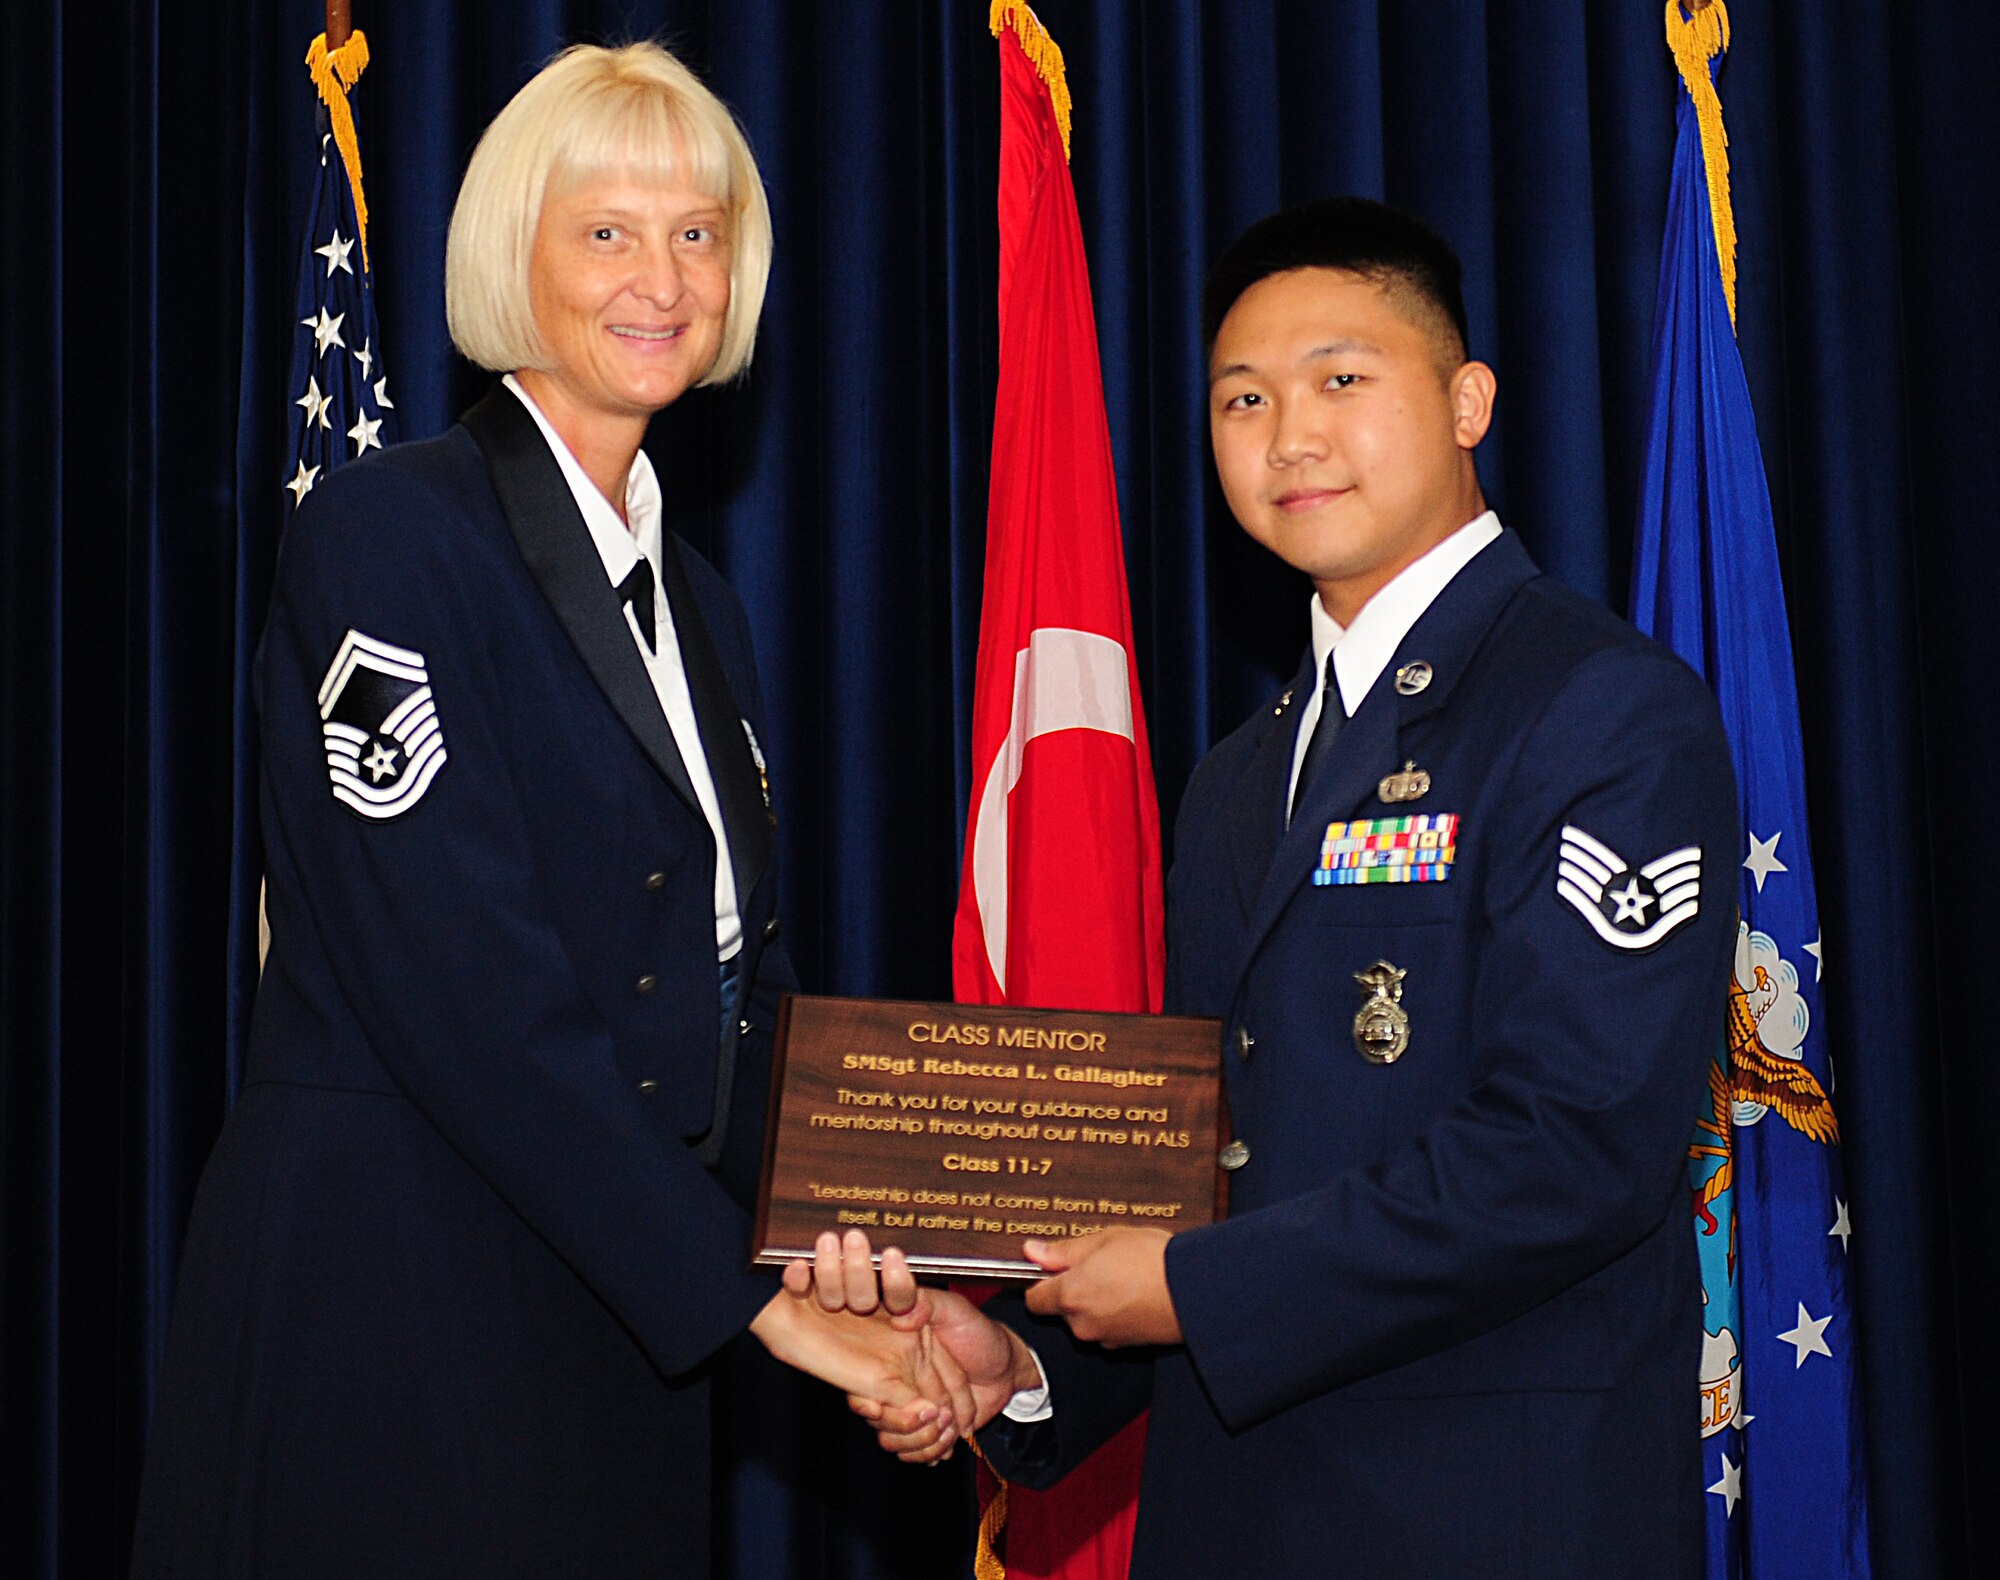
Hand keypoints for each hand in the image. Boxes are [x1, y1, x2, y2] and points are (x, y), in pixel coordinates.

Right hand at [787, 1231, 1039, 1463]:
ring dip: (922, 1441)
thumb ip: (929, 1304)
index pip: (862, 1383)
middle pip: (876, 1419)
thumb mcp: (957, 1310)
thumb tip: (902, 1313)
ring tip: (949, 1424)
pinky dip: (932, 1451)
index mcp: (894, 1353)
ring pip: (891, 1441)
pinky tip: (951, 1438)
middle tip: (938, 1413)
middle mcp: (896, 1382)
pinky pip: (912, 1452)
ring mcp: (910, 1408)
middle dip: (905, 1424)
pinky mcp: (925, 1429)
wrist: (1009, 1368)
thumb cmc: (982, 1335)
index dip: (867, 1400)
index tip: (880, 1408)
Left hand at [1023, 1228, 1180, 1346]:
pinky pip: (1108, 1327)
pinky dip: (1115, 1313)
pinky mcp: (1126, 1346)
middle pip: (1061, 1309)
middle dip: (1073, 1289)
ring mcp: (1105, 1338)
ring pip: (1086, 1318)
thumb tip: (1033, 1251)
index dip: (1043, 1280)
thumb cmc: (1152, 1261)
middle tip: (1099, 1264)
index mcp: (1070, 1295)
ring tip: (1123, 1276)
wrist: (1196, 1291)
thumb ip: (1064, 1250)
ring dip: (1096, 1301)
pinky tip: (1135, 1293)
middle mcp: (1082, 1323)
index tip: (1056, 1266)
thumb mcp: (1105, 1239)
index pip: (1034, 1297)